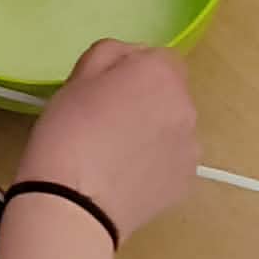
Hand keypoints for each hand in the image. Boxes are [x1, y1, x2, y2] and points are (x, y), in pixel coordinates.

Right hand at [18, 42, 199, 243]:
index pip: (159, 57)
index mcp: (160, 74)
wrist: (75, 204)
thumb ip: (110, 54)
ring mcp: (190, 148)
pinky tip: (124, 175)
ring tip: (115, 153)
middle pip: (169, 92)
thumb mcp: (76, 77)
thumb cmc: (68, 133)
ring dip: (154, 131)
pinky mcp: (186, 182)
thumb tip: (129, 62)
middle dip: (146, 100)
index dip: (132, 69)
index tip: (107, 87)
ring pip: (172, 127)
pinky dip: (155, 163)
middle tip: (107, 119)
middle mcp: (186, 106)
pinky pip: (172, 160)